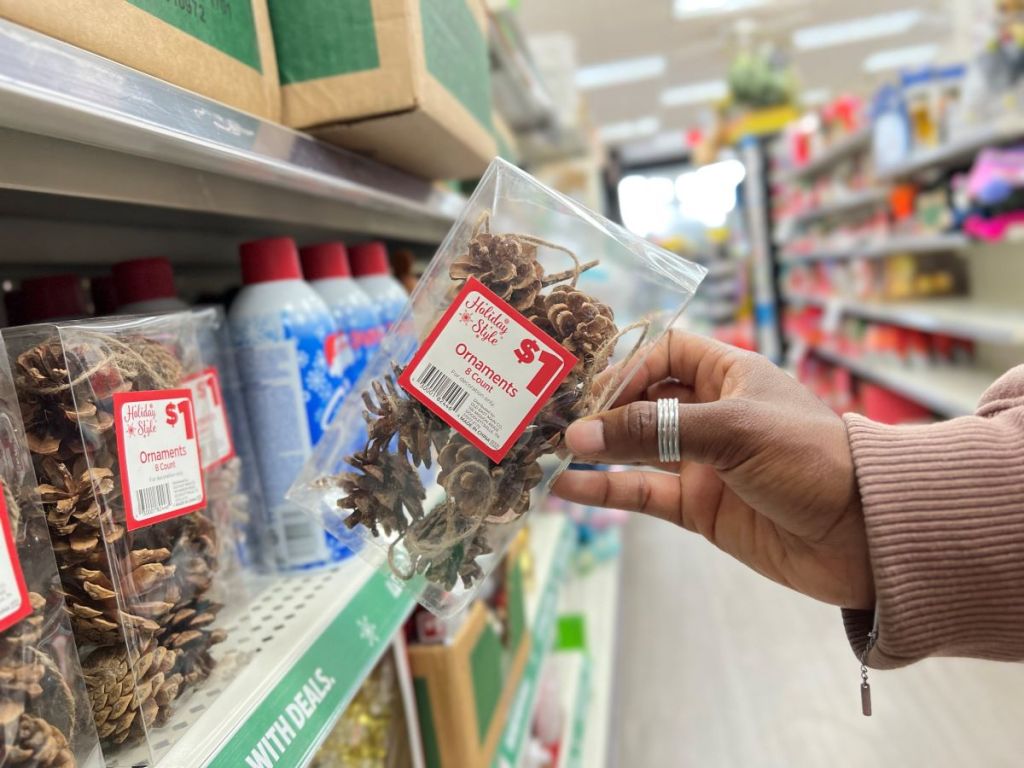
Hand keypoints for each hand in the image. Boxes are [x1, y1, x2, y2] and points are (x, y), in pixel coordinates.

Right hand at [552, 330, 873, 608]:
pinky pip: (643, 492)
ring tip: (549, 451)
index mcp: (729, 375)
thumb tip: (580, 435)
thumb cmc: (810, 458)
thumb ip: (655, 431)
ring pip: (636, 450)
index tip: (594, 390)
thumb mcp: (732, 430)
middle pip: (642, 401)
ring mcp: (703, 462)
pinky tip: (568, 488)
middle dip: (600, 409)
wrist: (863, 536)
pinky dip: (607, 490)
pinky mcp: (700, 507)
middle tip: (555, 419)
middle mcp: (711, 413)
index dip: (628, 365)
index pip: (664, 353)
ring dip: (596, 450)